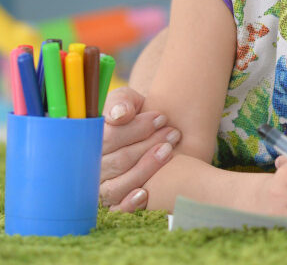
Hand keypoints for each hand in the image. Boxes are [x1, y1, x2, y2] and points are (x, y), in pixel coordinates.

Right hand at [99, 87, 180, 211]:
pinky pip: (115, 210)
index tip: (161, 118)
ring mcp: (100, 187)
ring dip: (147, 168)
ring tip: (170, 150)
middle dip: (148, 145)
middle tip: (173, 133)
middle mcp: (90, 167)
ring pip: (118, 184)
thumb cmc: (136, 115)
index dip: (137, 129)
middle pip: (118, 161)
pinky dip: (128, 204)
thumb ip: (122, 102)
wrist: (151, 131)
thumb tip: (120, 115)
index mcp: (89, 141)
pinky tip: (145, 193)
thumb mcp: (128, 101)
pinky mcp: (112, 204)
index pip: (108, 138)